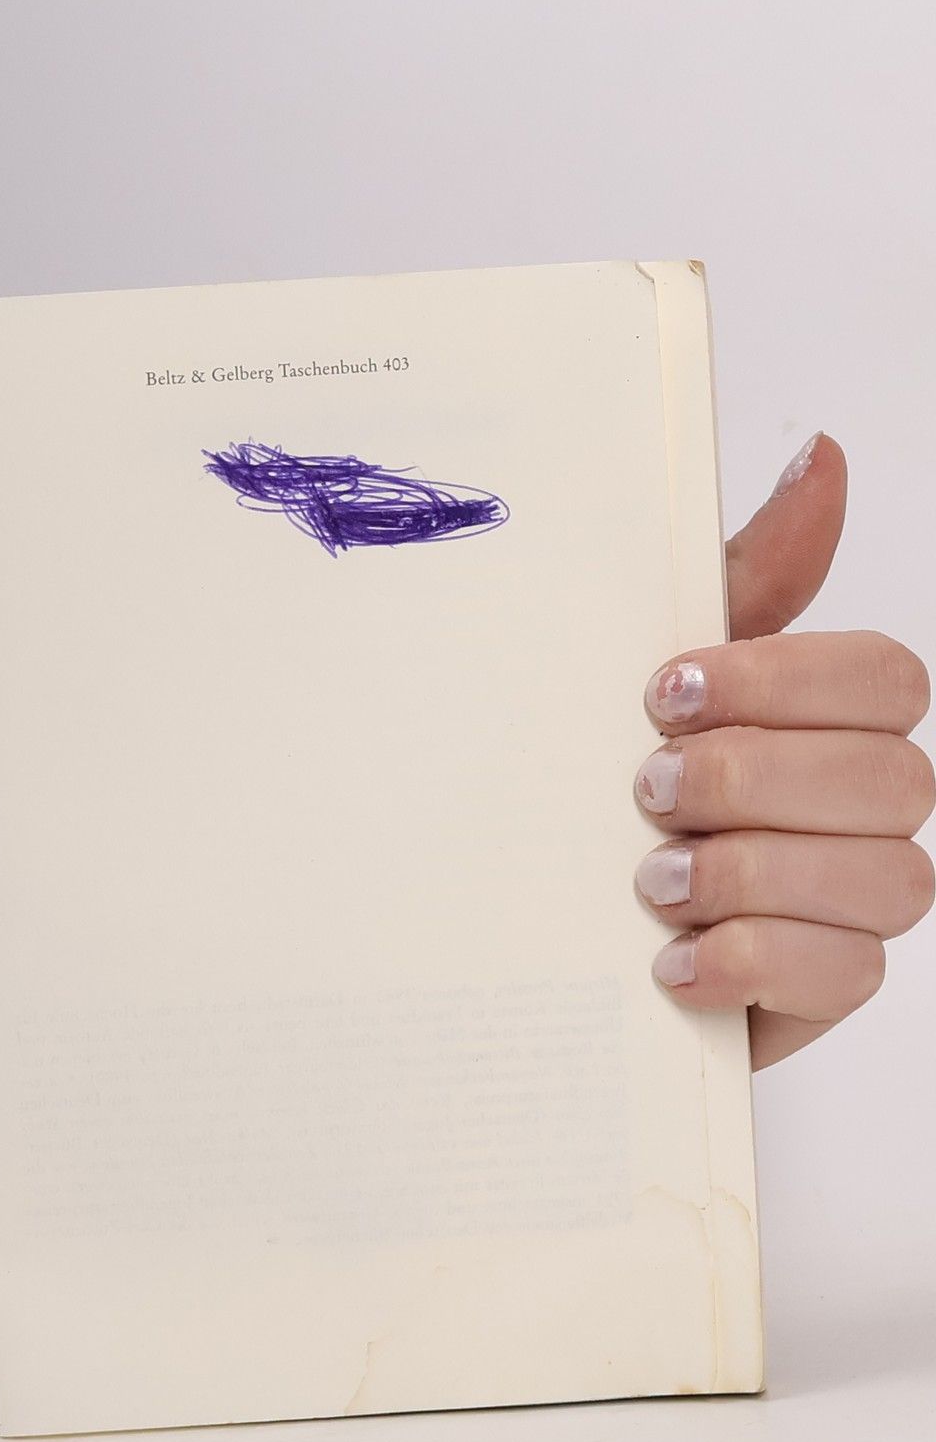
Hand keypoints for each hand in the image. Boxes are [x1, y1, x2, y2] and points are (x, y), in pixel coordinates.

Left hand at [635, 433, 933, 1066]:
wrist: (552, 935)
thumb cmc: (612, 793)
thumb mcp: (655, 685)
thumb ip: (744, 584)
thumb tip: (822, 456)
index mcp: (828, 721)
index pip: (883, 677)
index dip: (782, 681)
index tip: (663, 694)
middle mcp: (864, 805)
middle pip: (889, 776)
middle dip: (750, 781)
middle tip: (643, 793)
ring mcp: (856, 900)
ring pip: (884, 879)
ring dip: (748, 874)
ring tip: (649, 885)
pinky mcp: (827, 986)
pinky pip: (845, 973)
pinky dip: (750, 962)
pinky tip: (672, 962)